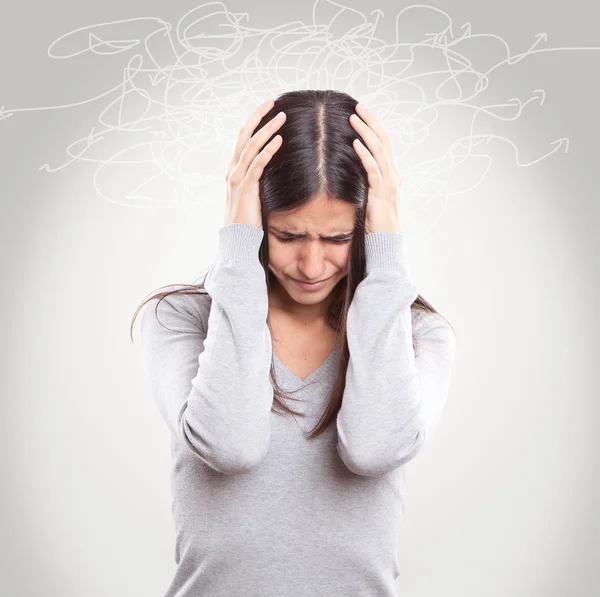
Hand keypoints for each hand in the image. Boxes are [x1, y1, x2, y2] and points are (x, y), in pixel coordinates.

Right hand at [224, 99, 286, 228]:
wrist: (237, 240)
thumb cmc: (248, 222)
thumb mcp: (253, 197)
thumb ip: (259, 182)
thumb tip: (275, 174)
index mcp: (234, 171)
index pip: (243, 140)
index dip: (254, 123)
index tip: (268, 110)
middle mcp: (233, 170)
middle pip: (244, 136)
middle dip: (258, 117)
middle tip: (272, 102)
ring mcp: (237, 178)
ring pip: (251, 146)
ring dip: (267, 129)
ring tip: (282, 117)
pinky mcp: (246, 187)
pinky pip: (257, 163)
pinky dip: (268, 149)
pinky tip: (280, 140)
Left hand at [349, 103, 402, 233]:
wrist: (386, 240)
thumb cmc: (377, 221)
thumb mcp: (373, 197)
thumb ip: (369, 183)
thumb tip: (358, 172)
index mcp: (391, 174)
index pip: (384, 143)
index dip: (374, 126)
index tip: (361, 112)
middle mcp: (392, 174)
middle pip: (383, 141)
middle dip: (370, 122)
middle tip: (357, 107)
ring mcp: (388, 183)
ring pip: (378, 151)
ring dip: (365, 132)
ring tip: (353, 118)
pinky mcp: (381, 192)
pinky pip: (373, 169)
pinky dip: (364, 155)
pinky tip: (355, 143)